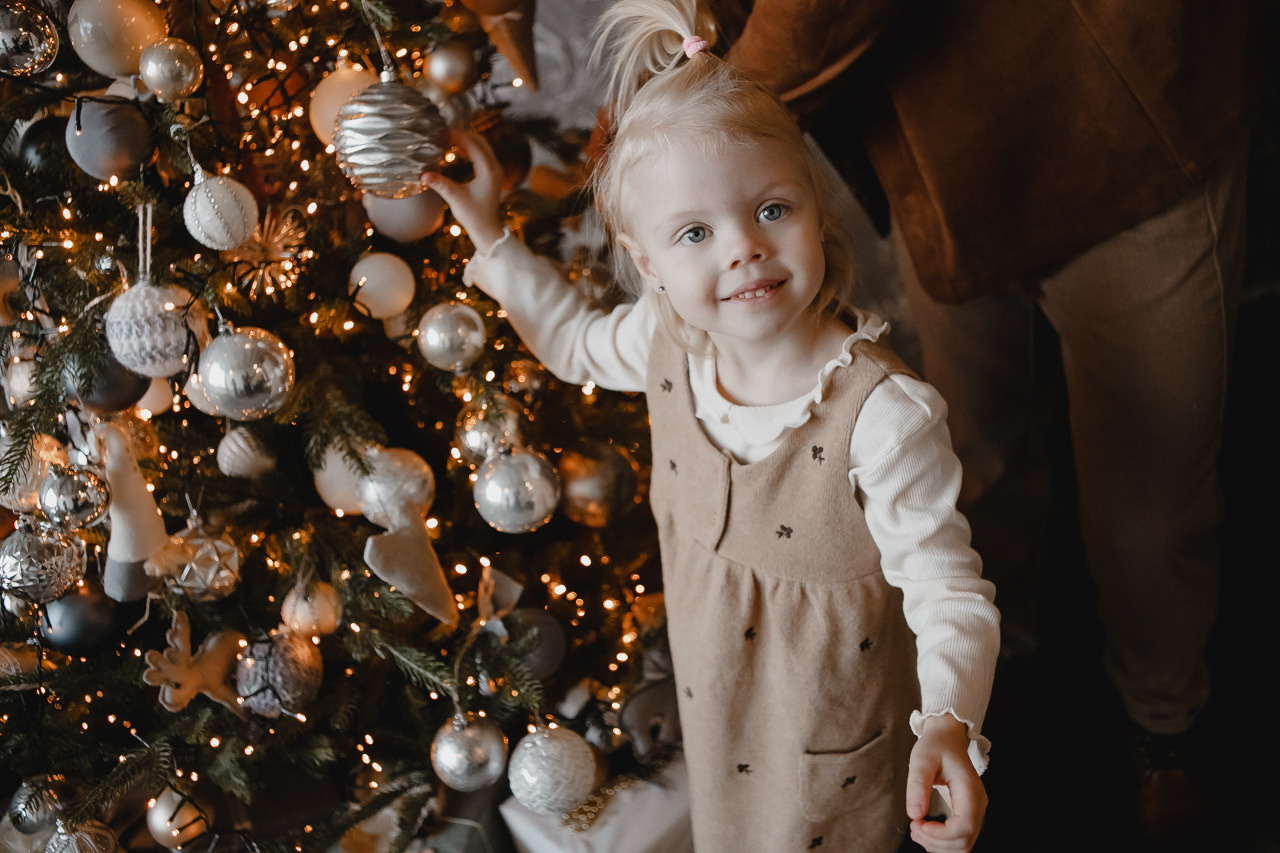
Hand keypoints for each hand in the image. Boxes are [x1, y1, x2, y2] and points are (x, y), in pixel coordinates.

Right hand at [423, 129, 505, 253]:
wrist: (487, 229)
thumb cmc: (473, 216)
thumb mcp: (455, 199)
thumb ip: (441, 184)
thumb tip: (423, 174)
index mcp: (488, 171)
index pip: (473, 145)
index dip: (458, 135)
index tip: (443, 130)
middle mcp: (495, 167)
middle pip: (480, 141)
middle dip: (462, 134)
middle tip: (444, 132)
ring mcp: (495, 170)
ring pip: (482, 146)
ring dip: (467, 140)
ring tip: (448, 138)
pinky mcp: (492, 174)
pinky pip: (482, 154)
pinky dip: (470, 148)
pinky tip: (457, 149)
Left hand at [906, 715, 986, 851]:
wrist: (947, 740)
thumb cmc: (935, 747)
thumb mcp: (921, 759)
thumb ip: (917, 785)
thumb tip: (914, 815)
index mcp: (970, 790)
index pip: (964, 826)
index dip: (940, 834)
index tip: (917, 824)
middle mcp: (978, 805)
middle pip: (964, 841)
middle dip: (935, 842)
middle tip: (913, 826)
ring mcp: (975, 812)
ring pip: (963, 846)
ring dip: (938, 846)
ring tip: (916, 829)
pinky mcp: (968, 816)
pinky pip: (960, 840)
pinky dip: (942, 844)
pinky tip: (925, 832)